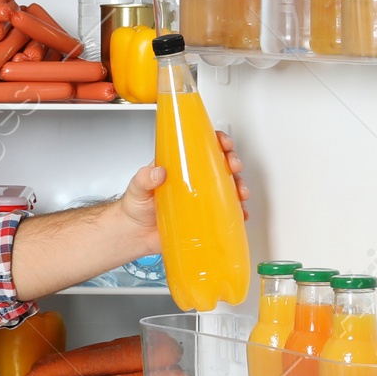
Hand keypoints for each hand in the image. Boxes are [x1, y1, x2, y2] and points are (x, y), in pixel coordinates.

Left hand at [118, 130, 249, 247]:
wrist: (136, 234)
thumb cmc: (136, 206)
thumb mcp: (137, 187)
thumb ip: (144, 178)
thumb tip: (158, 172)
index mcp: (180, 167)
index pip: (202, 147)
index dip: (216, 141)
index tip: (223, 142)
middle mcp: (194, 180)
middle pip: (220, 165)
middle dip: (233, 162)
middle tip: (233, 165)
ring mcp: (201, 198)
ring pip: (228, 187)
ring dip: (239, 186)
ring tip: (240, 192)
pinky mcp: (204, 217)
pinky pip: (226, 212)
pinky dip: (237, 212)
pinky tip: (240, 213)